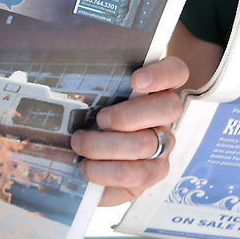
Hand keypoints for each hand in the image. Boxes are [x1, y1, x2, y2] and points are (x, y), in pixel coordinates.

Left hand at [71, 56, 186, 205]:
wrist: (90, 163)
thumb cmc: (91, 118)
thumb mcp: (92, 97)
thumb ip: (92, 83)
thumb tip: (64, 64)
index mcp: (156, 88)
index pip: (176, 72)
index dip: (162, 74)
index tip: (135, 80)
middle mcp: (165, 116)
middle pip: (168, 108)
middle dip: (128, 115)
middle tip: (100, 119)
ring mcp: (163, 146)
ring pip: (146, 143)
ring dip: (105, 145)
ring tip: (80, 143)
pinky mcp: (152, 174)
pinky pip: (134, 174)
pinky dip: (103, 170)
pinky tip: (86, 166)